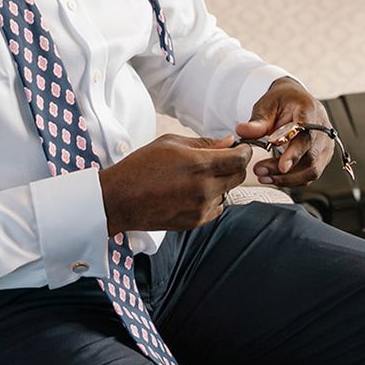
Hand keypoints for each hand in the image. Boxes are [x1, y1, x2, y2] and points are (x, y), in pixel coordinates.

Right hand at [98, 133, 251, 234]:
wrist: (121, 199)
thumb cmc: (141, 167)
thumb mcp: (170, 143)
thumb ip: (203, 143)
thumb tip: (227, 142)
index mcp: (199, 165)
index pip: (239, 159)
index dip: (244, 151)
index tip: (241, 147)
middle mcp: (205, 188)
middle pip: (239, 177)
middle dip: (235, 165)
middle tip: (221, 159)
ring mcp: (201, 208)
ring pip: (227, 193)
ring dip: (220, 183)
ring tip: (197, 177)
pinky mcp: (195, 222)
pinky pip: (216, 208)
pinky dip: (211, 199)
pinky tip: (191, 192)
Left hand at [235, 77, 333, 187]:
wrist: (296, 100)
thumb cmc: (283, 100)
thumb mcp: (267, 104)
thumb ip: (257, 120)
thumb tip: (243, 131)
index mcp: (310, 111)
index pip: (306, 135)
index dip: (295, 153)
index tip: (282, 166)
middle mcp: (323, 130)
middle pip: (309, 157)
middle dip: (284, 170)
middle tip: (260, 171)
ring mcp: (324, 145)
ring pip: (311, 170)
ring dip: (287, 178)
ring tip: (263, 176)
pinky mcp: (322, 156)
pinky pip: (309, 174)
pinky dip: (291, 180)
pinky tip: (273, 178)